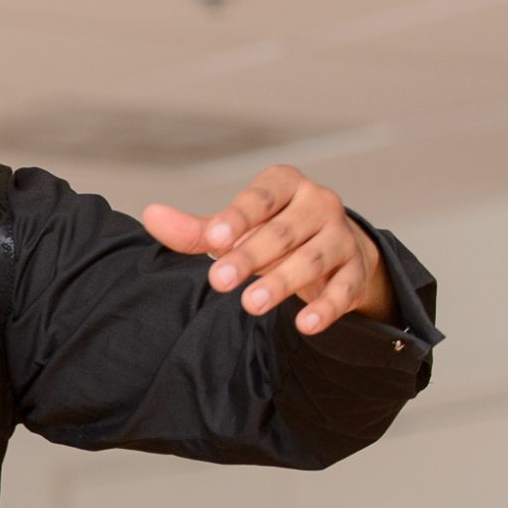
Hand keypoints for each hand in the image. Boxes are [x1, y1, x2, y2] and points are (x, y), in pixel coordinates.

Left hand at [141, 164, 391, 335]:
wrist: (335, 248)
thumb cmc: (273, 233)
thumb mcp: (236, 228)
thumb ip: (197, 229)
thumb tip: (151, 216)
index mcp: (285, 184)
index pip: (261, 197)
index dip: (238, 217)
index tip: (214, 239)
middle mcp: (318, 203)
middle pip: (283, 231)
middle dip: (251, 256)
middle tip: (219, 280)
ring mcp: (341, 236)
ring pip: (313, 258)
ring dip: (283, 281)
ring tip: (252, 304)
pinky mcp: (355, 269)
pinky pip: (343, 288)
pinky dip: (326, 306)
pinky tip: (305, 323)